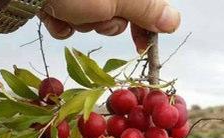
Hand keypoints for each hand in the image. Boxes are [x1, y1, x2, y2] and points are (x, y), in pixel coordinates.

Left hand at [0, 0, 180, 51]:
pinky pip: (65, 18)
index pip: (145, 0)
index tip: (143, 46)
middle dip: (106, 21)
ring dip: (80, 23)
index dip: (148, 24)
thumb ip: (146, 8)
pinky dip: (59, 22)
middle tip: (94, 14)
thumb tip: (174, 20)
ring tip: (66, 9)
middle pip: (118, 10)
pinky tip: (49, 12)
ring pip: (90, 18)